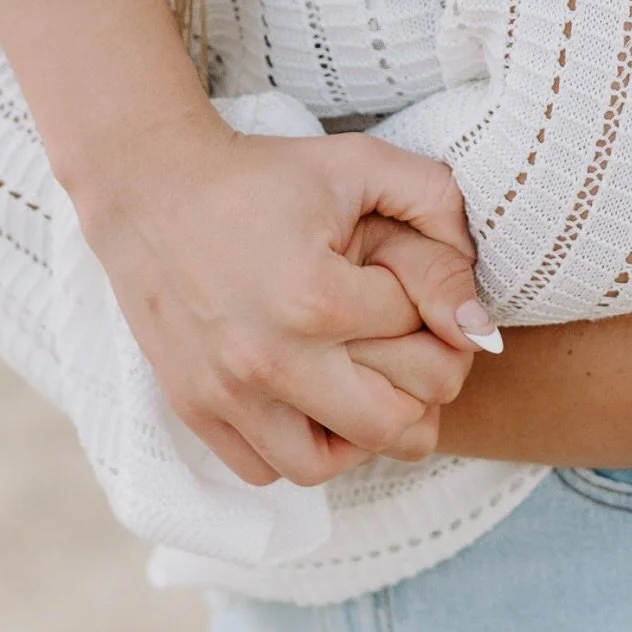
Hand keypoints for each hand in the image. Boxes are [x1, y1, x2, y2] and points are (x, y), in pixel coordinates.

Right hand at [74, 113, 492, 485]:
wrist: (152, 185)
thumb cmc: (265, 174)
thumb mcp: (360, 162)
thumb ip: (438, 206)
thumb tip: (478, 315)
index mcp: (315, 298)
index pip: (421, 335)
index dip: (431, 305)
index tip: (411, 284)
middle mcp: (269, 359)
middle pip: (395, 426)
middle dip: (423, 391)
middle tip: (413, 354)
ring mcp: (226, 392)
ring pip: (326, 465)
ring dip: (358, 434)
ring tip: (360, 382)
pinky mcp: (193, 407)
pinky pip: (263, 469)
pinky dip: (294, 447)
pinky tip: (307, 397)